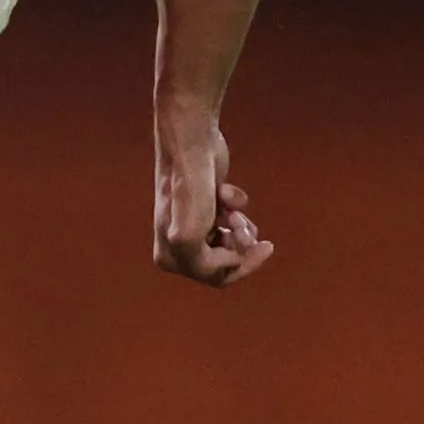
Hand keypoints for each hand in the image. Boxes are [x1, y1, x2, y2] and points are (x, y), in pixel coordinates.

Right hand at [153, 122, 274, 286]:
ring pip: (232, 242)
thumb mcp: (190, 234)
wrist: (192, 145)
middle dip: (242, 245)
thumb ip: (204, 264)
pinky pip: (233, 220)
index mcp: (169, 256)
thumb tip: (227, 266)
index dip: (239, 262)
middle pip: (227, 262)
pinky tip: (226, 191)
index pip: (215, 277)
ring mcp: (193, 225)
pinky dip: (237, 206)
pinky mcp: (207, 207)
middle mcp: (178, 244)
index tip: (254, 243)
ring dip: (241, 226)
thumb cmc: (189, 188)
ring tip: (237, 210)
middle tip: (248, 226)